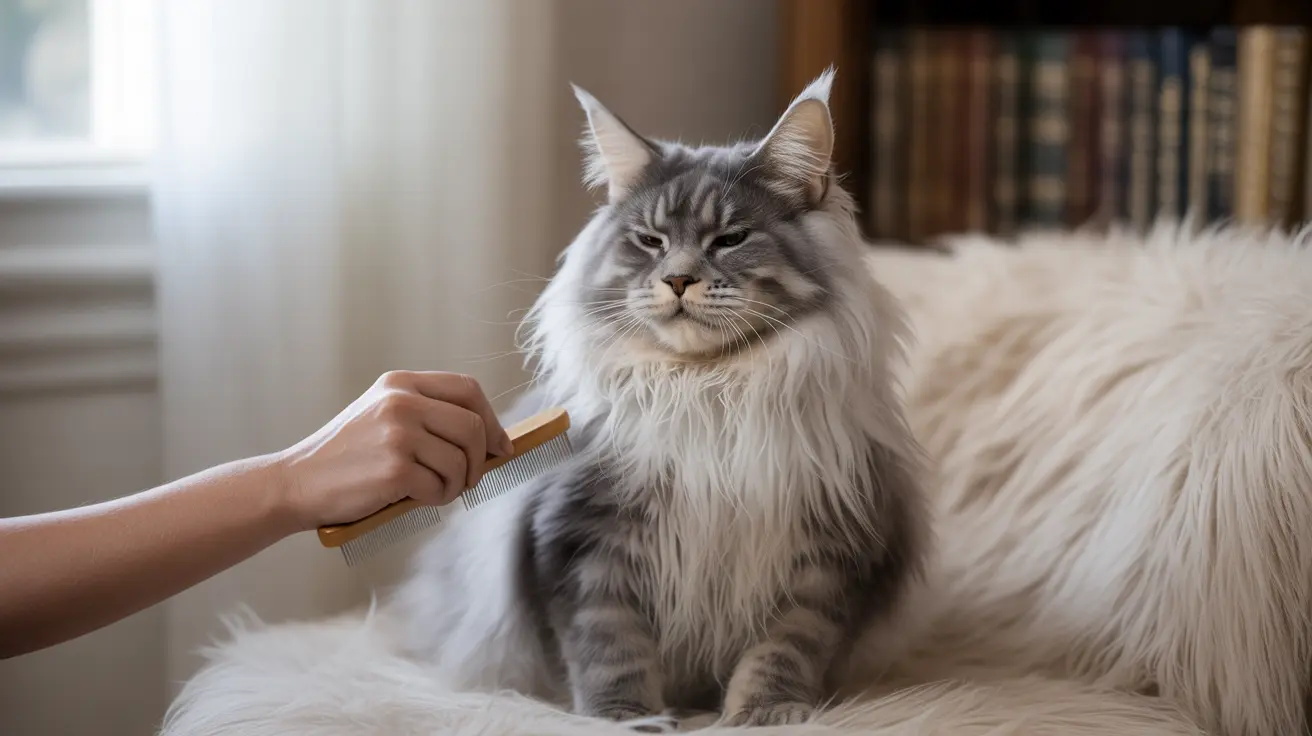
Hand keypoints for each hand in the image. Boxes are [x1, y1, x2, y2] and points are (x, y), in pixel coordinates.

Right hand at [272, 370, 514, 530]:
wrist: (297, 483)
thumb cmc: (348, 457)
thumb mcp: (383, 416)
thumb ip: (428, 416)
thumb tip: (491, 440)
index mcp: (400, 383)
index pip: (467, 389)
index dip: (491, 419)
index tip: (500, 446)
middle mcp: (400, 402)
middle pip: (473, 426)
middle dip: (479, 460)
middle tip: (468, 480)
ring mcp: (397, 433)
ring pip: (461, 461)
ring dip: (456, 485)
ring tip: (433, 490)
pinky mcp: (394, 468)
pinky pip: (440, 487)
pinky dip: (435, 500)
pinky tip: (412, 498)